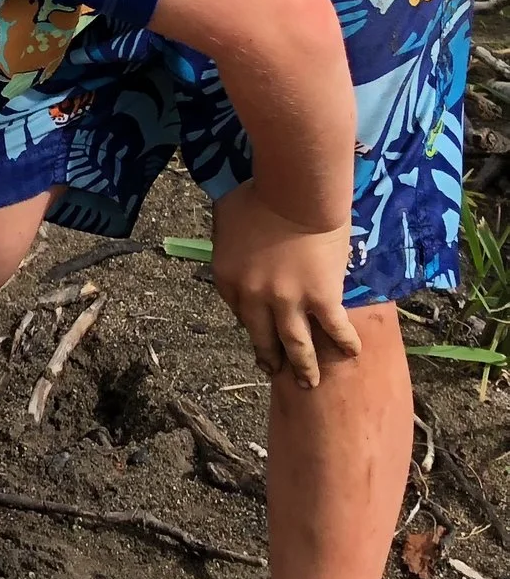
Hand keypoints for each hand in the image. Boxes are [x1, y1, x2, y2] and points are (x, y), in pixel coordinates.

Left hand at [208, 179, 359, 386]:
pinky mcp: (322, 300)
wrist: (294, 195)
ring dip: (303, 367)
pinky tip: (351, 353)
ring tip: (308, 382)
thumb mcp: (226, 218)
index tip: (259, 329)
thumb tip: (233, 244)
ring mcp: (288, 302)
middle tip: (273, 370)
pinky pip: (334, 329)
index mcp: (228, 278)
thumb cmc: (258, 197)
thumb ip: (228, 240)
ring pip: (295, 345)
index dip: (250, 321)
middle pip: (261, 335)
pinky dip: (344, 342)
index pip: (237, 311)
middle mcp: (254, 297)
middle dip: (269, 357)